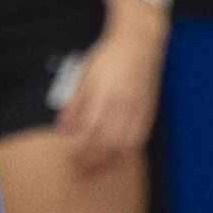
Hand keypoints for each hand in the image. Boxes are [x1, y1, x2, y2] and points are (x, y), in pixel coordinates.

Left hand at [56, 0, 169, 175]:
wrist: (139, 40)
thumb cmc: (110, 55)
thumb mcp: (85, 73)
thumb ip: (74, 101)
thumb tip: (63, 126)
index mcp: (104, 93)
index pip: (89, 131)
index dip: (79, 150)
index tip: (69, 160)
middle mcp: (122, 103)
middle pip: (106, 143)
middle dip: (92, 162)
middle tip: (79, 172)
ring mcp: (138, 108)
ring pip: (124, 145)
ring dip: (109, 161)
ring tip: (96, 170)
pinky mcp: (149, 110)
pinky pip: (140, 138)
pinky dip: (128, 152)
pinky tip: (118, 158)